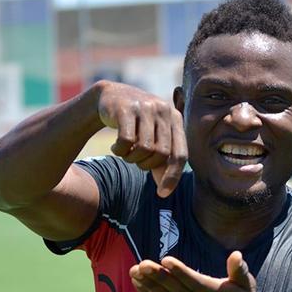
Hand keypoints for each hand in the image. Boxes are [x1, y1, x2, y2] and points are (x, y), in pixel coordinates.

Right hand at [96, 81, 187, 197]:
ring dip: (132, 158)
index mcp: (176, 118)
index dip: (173, 176)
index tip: (162, 194)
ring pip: (144, 148)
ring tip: (126, 153)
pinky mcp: (125, 108)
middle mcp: (164, 110)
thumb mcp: (152, 139)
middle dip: (146, 165)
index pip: (180, 154)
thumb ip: (161, 161)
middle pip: (161, 154)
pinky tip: (116, 147)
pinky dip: (120, 151)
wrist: (110, 97)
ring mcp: (145, 107)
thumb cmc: (136, 124)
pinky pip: (126, 141)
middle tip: (136, 161)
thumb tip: (165, 190)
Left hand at [129, 251, 256, 291]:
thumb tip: (236, 255)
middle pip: (177, 291)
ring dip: (149, 286)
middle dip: (158, 277)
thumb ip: (240, 270)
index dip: (180, 272)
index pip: (195, 283)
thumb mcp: (247, 286)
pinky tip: (139, 284)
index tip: (165, 260)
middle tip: (142, 263)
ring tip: (135, 271)